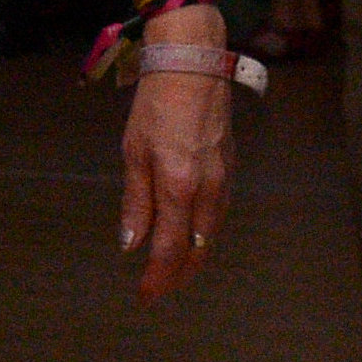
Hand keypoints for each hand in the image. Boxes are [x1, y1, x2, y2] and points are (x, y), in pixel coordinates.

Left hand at [116, 28, 236, 298]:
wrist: (193, 65)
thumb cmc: (157, 105)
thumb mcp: (134, 152)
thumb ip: (136, 202)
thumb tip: (131, 244)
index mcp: (179, 186)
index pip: (169, 248)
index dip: (158, 277)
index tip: (144, 296)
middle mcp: (208, 189)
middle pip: (196, 248)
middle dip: (177, 275)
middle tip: (157, 290)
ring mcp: (224, 179)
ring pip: (210, 233)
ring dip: (192, 257)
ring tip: (172, 271)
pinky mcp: (230, 168)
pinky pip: (218, 213)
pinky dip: (203, 233)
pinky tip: (192, 235)